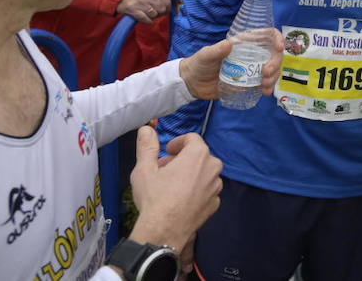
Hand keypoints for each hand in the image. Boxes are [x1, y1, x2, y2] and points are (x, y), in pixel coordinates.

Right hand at [117, 0, 182, 23]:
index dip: (172, 4)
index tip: (171, 6)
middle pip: (165, 8)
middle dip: (162, 11)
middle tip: (156, 10)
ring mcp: (141, 2)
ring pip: (156, 15)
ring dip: (154, 16)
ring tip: (149, 12)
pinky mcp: (134, 10)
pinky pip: (148, 20)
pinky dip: (148, 21)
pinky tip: (145, 17)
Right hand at [126, 127, 222, 253]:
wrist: (164, 231)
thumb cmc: (155, 197)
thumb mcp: (145, 169)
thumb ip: (147, 146)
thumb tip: (146, 129)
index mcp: (199, 154)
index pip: (192, 138)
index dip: (178, 142)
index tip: (167, 151)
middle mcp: (213, 168)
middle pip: (198, 156)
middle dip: (182, 160)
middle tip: (164, 170)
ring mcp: (216, 188)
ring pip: (204, 174)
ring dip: (190, 175)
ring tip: (171, 187)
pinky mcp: (215, 204)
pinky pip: (206, 192)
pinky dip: (196, 192)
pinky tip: (180, 201)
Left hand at [178, 29, 284, 99]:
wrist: (193, 84)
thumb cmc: (199, 63)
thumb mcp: (206, 55)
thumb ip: (216, 50)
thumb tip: (229, 44)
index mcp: (245, 43)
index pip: (267, 36)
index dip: (277, 39)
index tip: (279, 47)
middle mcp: (252, 55)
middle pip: (274, 55)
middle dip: (276, 64)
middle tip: (266, 74)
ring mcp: (252, 69)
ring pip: (272, 70)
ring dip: (274, 77)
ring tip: (265, 87)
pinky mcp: (249, 83)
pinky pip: (264, 84)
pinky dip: (268, 87)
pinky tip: (265, 93)